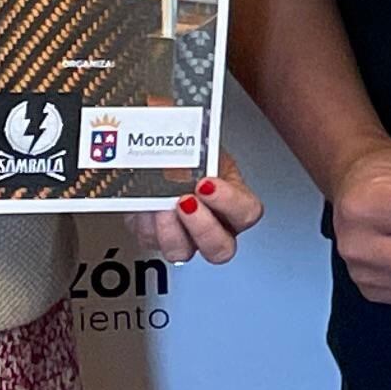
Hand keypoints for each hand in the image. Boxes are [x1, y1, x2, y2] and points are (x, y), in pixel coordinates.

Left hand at [131, 151, 265, 265]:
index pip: (247, 212)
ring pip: (182, 252)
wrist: (158, 160)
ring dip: (169, 231)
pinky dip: (144, 223)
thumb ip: (197, 142)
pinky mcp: (155, 238)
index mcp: (234, 201)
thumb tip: (181, 137)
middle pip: (220, 248)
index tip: (207, 183)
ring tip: (160, 206)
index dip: (229, 202)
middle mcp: (214, 226)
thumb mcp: (201, 141)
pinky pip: (149, 241)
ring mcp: (184, 237)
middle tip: (186, 201)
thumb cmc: (189, 152)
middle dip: (202, 226)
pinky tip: (143, 205)